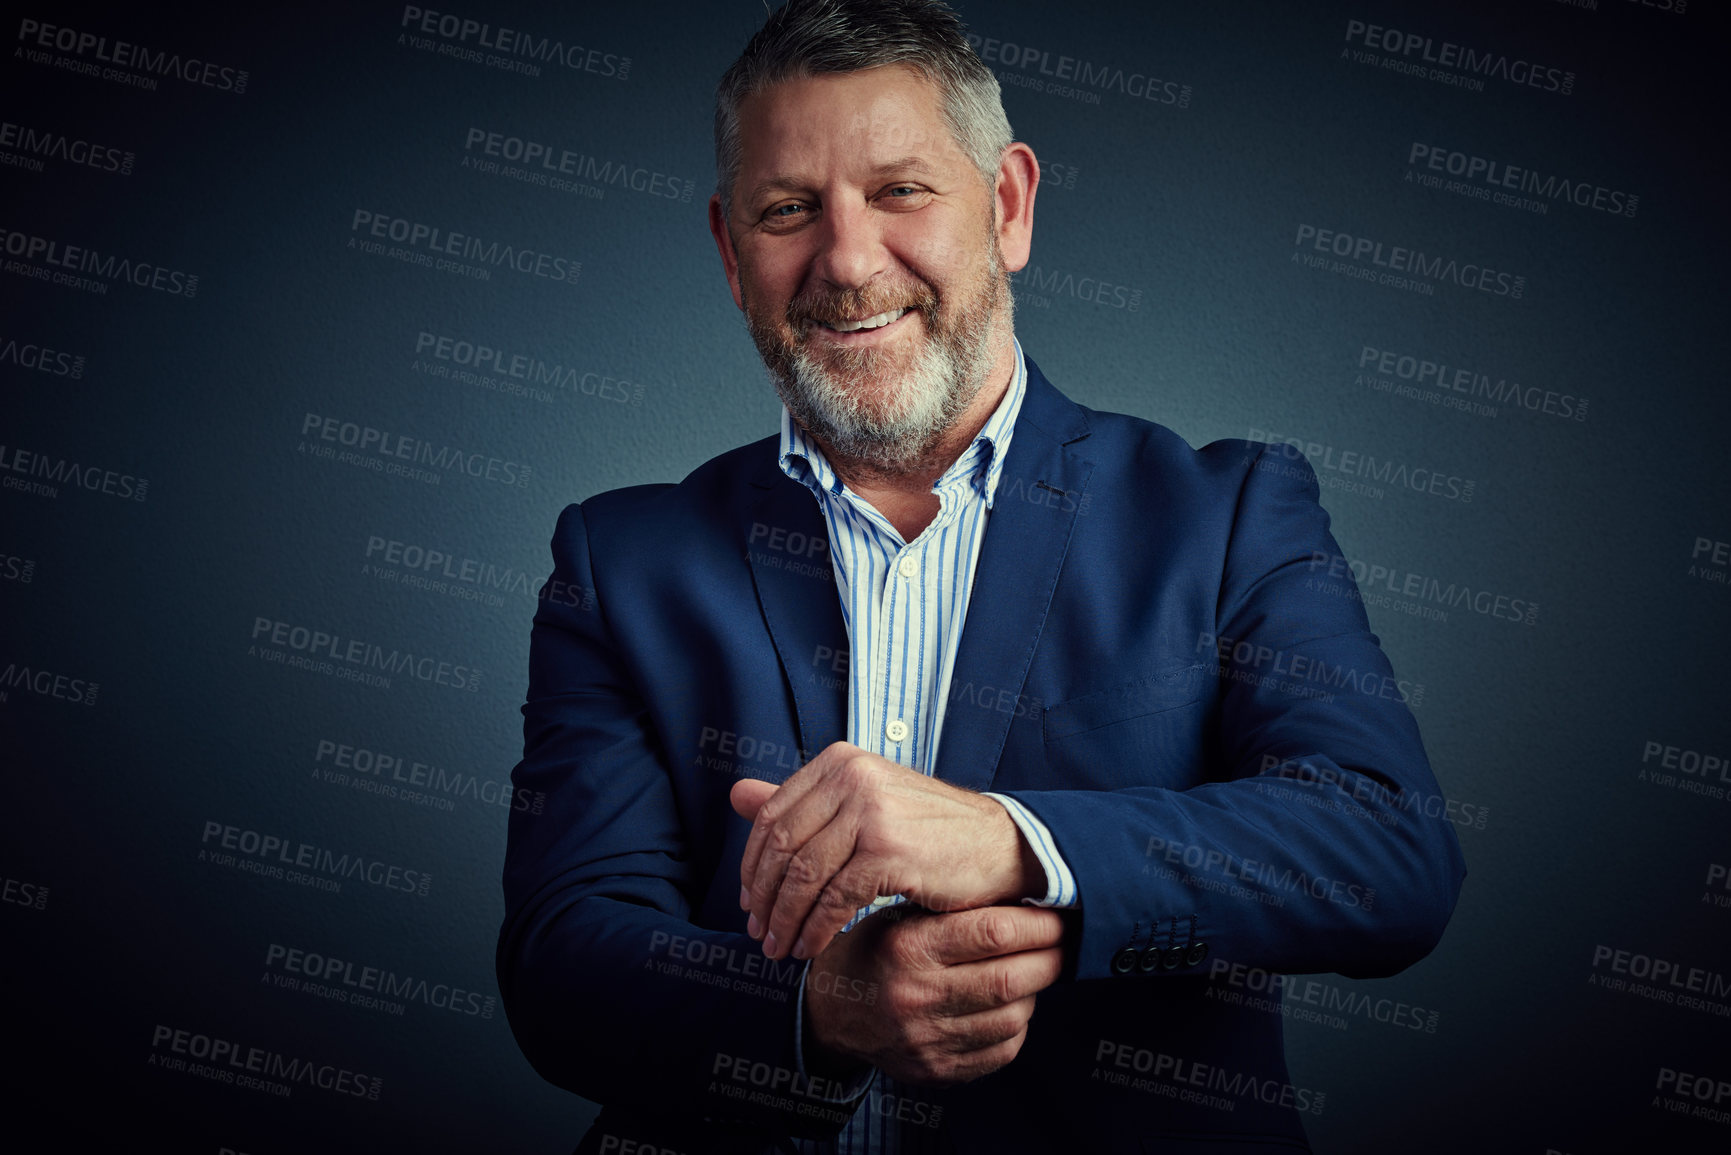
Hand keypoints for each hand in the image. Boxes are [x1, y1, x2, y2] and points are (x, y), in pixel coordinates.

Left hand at [730, 742, 1040, 959]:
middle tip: (758, 933)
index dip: (753, 865)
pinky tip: (812, 949)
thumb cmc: (930, 832)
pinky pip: (835, 899)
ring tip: (779, 949)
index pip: (772, 816)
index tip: (748, 902)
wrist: (1001, 847)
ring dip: (785, 920)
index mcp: (840, 761)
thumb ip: (801, 803)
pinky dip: (816, 929)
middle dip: (764, 897)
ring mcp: (870, 811)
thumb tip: (734, 793)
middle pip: (782, 847)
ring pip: (804, 876)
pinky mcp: (889, 850)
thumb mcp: (863, 806)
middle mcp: (852, 777)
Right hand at [804, 905, 1066, 1085]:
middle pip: (1010, 979)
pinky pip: (1001, 1051)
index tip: (1058, 914)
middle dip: (1050, 958)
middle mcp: (916, 996)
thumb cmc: (875, 950)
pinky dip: (1018, 1025)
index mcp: (907, 947)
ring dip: (1035, 992)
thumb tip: (1028, 898)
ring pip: (1013, 1017)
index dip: (1037, 923)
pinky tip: (1011, 1005)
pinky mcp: (936, 1071)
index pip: (992, 933)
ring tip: (1035, 971)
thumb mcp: (900, 917)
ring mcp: (926, 1040)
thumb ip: (954, 911)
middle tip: (1064, 942)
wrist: (830, 1012)